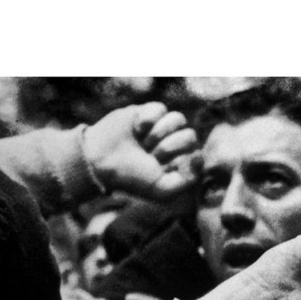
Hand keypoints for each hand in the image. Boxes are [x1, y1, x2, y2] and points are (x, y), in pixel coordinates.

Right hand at [82, 103, 201, 200]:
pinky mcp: (148, 112)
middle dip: (170, 147)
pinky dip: (148, 120)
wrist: (100, 161)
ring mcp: (163, 127)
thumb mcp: (162, 190)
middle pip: (190, 135)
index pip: (198, 155)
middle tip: (152, 155)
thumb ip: (187, 181)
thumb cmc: (133, 179)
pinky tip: (137, 130)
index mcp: (182, 163)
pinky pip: (161, 109)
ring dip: (160, 132)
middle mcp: (175, 144)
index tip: (165, 167)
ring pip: (178, 119)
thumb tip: (199, 157)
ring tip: (144, 143)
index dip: (182, 160)